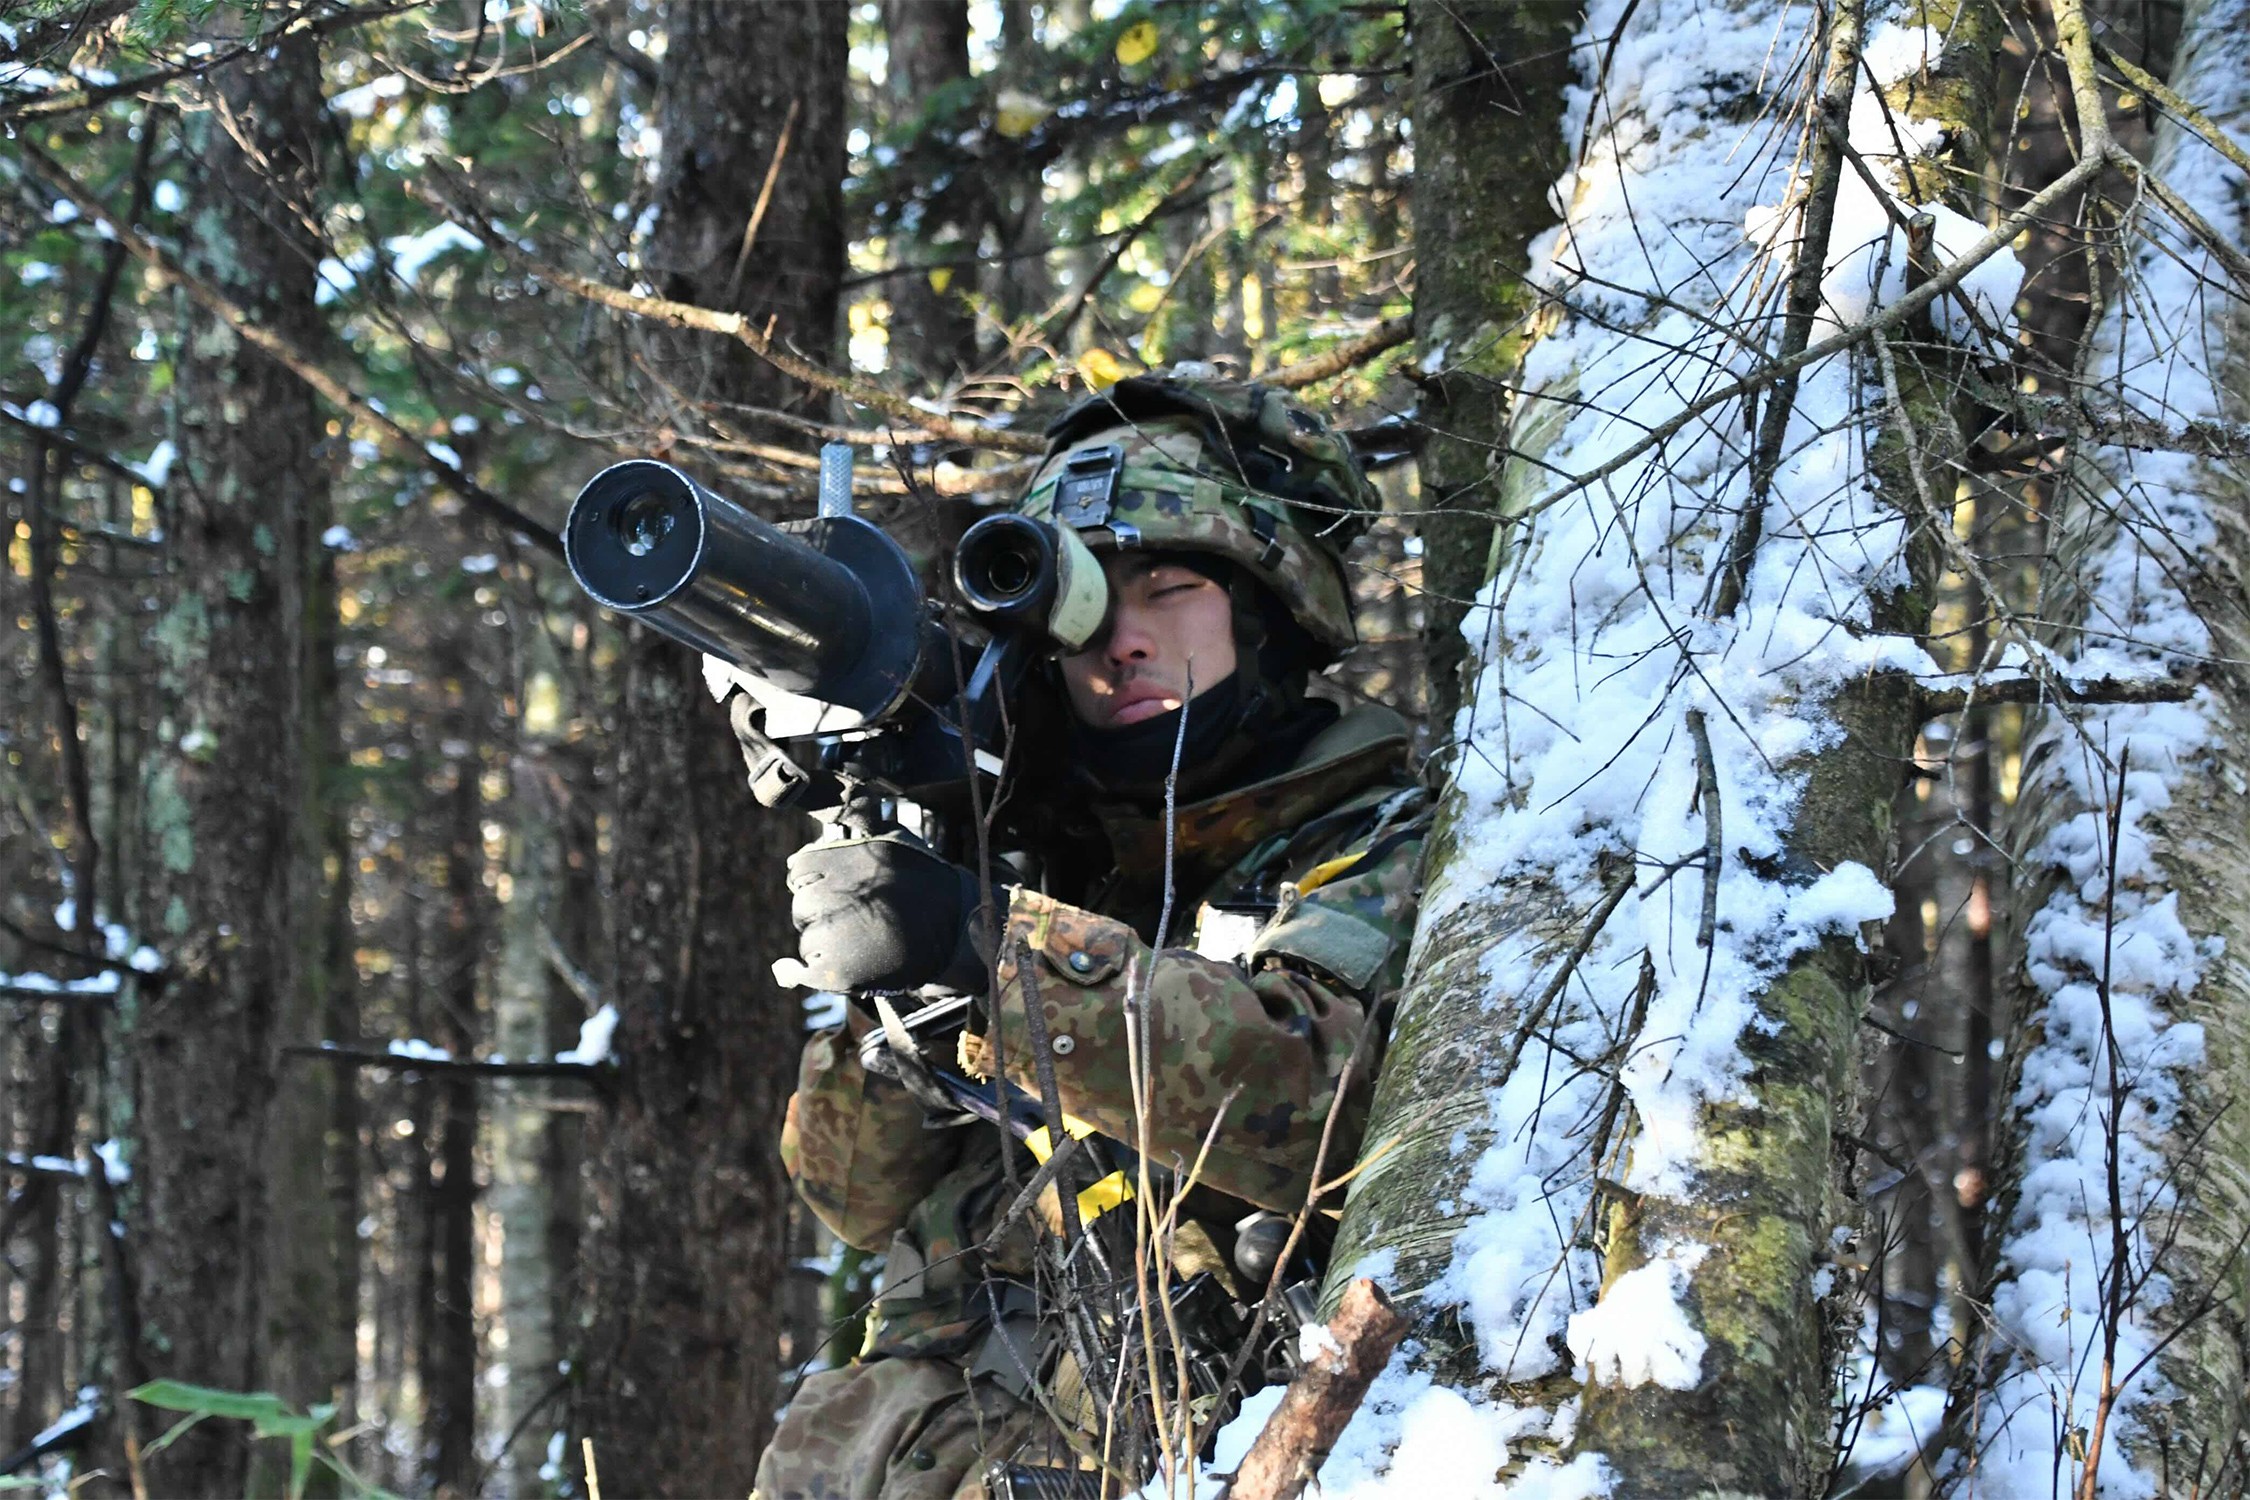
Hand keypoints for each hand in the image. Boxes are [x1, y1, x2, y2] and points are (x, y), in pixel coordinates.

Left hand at [783, 833, 996, 993]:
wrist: (959, 929)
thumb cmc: (926, 884)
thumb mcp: (894, 843)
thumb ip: (847, 843)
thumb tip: (794, 862)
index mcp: (846, 860)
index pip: (800, 869)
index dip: (814, 880)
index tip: (834, 889)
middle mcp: (836, 894)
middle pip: (802, 905)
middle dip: (821, 912)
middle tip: (857, 918)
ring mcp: (836, 933)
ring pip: (808, 939)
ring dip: (826, 941)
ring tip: (864, 941)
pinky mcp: (840, 969)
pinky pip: (806, 971)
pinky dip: (804, 972)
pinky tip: (807, 968)